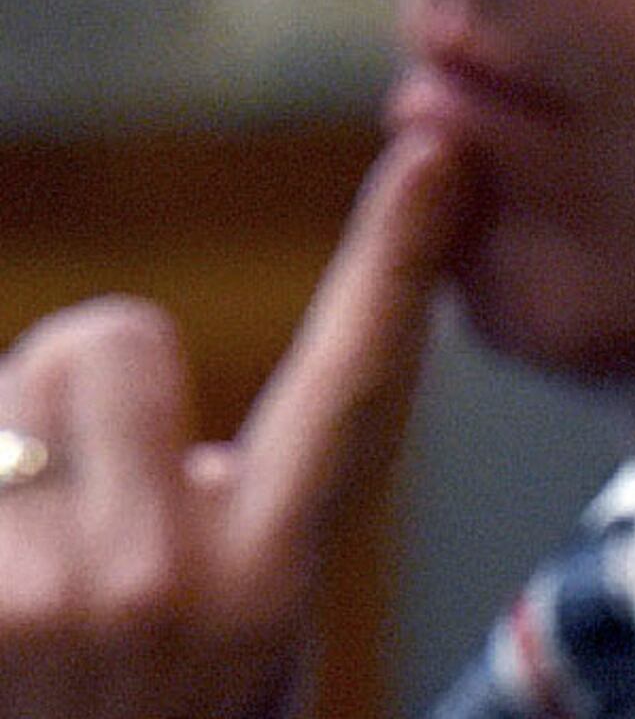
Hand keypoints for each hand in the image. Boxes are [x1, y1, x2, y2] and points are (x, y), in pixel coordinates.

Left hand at [0, 131, 472, 718]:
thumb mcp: (243, 635)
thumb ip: (230, 520)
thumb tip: (169, 416)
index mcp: (267, 575)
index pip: (354, 385)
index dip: (398, 260)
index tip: (437, 155)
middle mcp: (163, 581)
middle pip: (110, 336)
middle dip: (66, 383)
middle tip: (58, 486)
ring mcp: (43, 600)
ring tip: (15, 564)